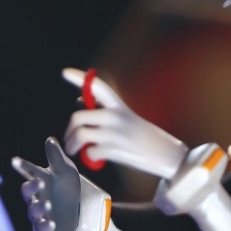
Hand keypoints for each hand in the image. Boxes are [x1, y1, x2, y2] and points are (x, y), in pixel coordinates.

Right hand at [13, 138, 110, 230]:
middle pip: (28, 192)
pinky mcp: (45, 230)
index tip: (15, 160)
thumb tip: (50, 139)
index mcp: (39, 180)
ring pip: (33, 211)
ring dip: (38, 207)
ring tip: (47, 204)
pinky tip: (51, 223)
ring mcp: (39, 214)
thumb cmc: (69, 188)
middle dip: (31, 187)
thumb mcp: (67, 171)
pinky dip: (45, 226)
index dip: (22, 166)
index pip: (29, 171)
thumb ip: (56, 157)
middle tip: (39, 181)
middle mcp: (36, 196)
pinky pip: (41, 229)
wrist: (82, 212)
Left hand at [61, 67, 186, 179]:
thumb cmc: (142, 136)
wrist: (166, 155)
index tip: (64, 72)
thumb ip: (102, 109)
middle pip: (78, 117)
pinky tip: (94, 158)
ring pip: (80, 135)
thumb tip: (80, 100)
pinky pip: (90, 153)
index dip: (80, 78)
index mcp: (118, 106)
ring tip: (73, 150)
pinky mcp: (114, 150)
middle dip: (68, 130)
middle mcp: (115, 117)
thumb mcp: (124, 118)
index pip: (98, 87)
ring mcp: (114, 134)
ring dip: (72, 145)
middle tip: (69, 139)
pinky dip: (89, 157)